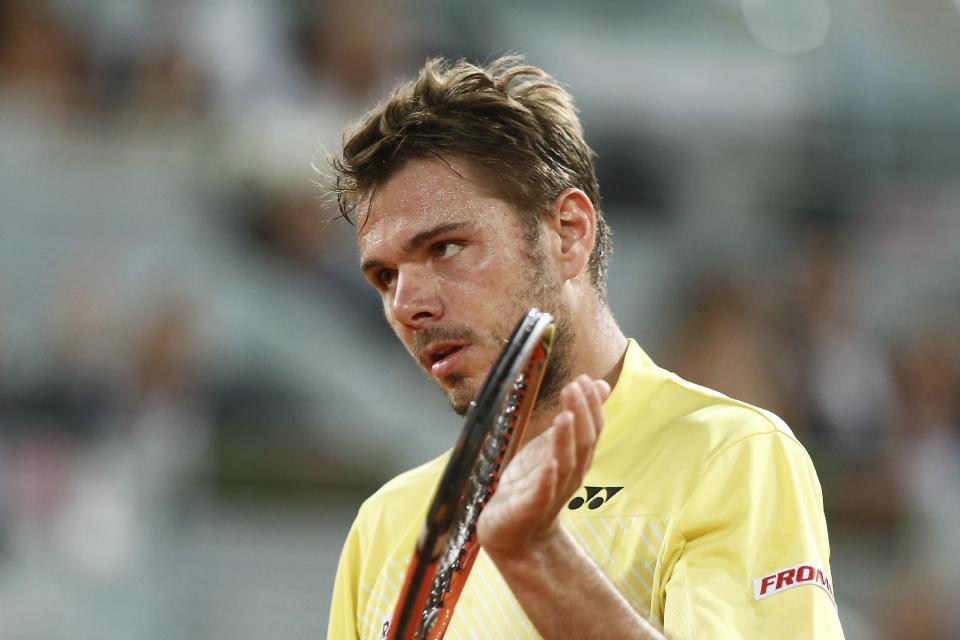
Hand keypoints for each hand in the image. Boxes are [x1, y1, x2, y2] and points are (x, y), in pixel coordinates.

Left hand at [477, 375, 610, 558]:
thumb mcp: (552, 444)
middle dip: (580, 415)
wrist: (515, 534)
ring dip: (565, 440)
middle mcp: (569, 475)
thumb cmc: (532, 483)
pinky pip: (542, 493)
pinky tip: (549, 463)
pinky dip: (547, 478)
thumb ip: (575, 418)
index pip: (591, 430)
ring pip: (564, 465)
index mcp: (576, 458)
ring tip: (564, 416)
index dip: (590, 406)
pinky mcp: (529, 508)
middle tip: (573, 387)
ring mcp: (551, 492)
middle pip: (582, 444)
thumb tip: (600, 384)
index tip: (583, 380)